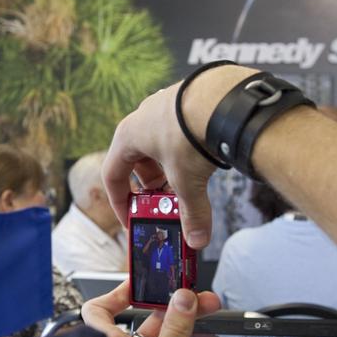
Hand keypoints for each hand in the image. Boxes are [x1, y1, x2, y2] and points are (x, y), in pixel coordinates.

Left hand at [81, 281, 220, 336]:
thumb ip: (174, 330)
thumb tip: (183, 300)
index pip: (96, 310)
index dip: (117, 294)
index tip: (141, 284)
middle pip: (136, 322)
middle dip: (167, 306)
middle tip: (188, 294)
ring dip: (180, 323)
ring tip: (204, 308)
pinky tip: (201, 331)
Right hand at [102, 66, 254, 248]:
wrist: (224, 97)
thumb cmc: (192, 133)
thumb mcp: (188, 181)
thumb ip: (191, 213)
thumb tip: (198, 239)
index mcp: (128, 136)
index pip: (113, 175)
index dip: (120, 202)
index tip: (130, 218)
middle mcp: (141, 118)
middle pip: (138, 161)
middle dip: (152, 187)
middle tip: (165, 204)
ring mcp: (165, 107)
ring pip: (160, 146)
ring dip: (171, 168)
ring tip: (189, 183)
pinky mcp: (187, 100)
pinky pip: (180, 132)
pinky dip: (188, 150)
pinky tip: (204, 158)